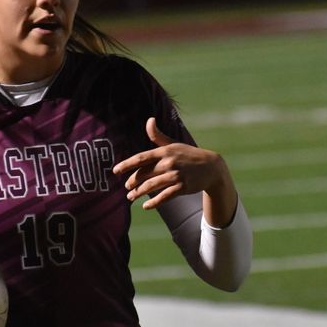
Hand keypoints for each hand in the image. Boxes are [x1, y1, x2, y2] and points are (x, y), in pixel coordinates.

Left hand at [113, 117, 237, 223]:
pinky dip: (154, 202)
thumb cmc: (188, 155)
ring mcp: (176, 175)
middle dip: (132, 182)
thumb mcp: (173, 144)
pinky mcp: (182, 187)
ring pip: (151, 186)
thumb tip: (149, 120)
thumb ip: (158, 136)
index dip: (126, 164)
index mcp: (164, 152)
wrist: (211, 167)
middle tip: (126, 188)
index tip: (115, 171)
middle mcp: (168, 162)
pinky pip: (164, 196)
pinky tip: (145, 206)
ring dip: (138, 193)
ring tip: (131, 197)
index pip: (141, 158)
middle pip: (144, 174)